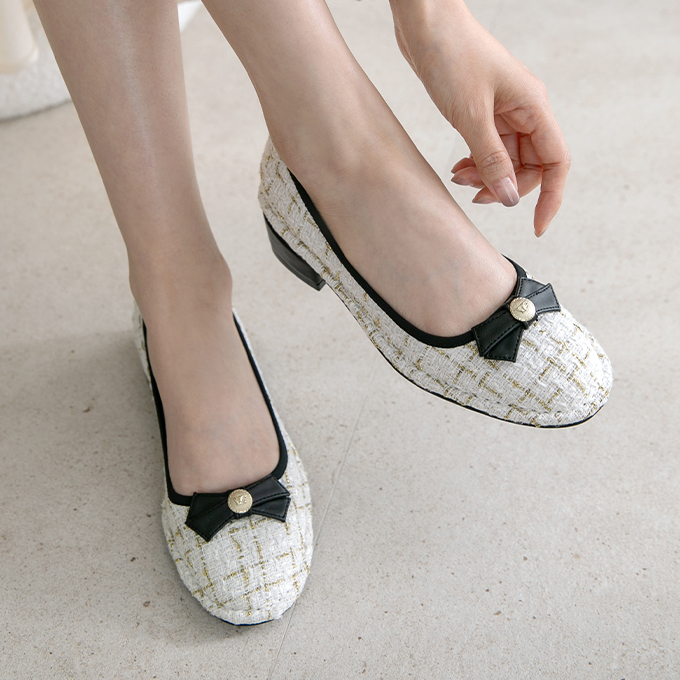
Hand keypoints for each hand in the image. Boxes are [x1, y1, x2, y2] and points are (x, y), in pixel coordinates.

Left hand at [390, 0, 569, 235]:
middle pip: (530, 165)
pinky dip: (475, 163)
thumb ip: (491, 159)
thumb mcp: (471, 115)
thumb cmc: (451, 56)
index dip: (550, 197)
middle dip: (505, 186)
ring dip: (485, 176)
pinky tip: (457, 167)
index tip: (537, 227)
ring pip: (506, 159)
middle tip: (474, 196)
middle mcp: (524, 110)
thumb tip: (509, 197)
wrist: (426, 22)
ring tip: (458, 177)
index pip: (556, 162)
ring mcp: (504, 111)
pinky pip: (489, 148)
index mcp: (533, 106)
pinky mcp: (483, 111)